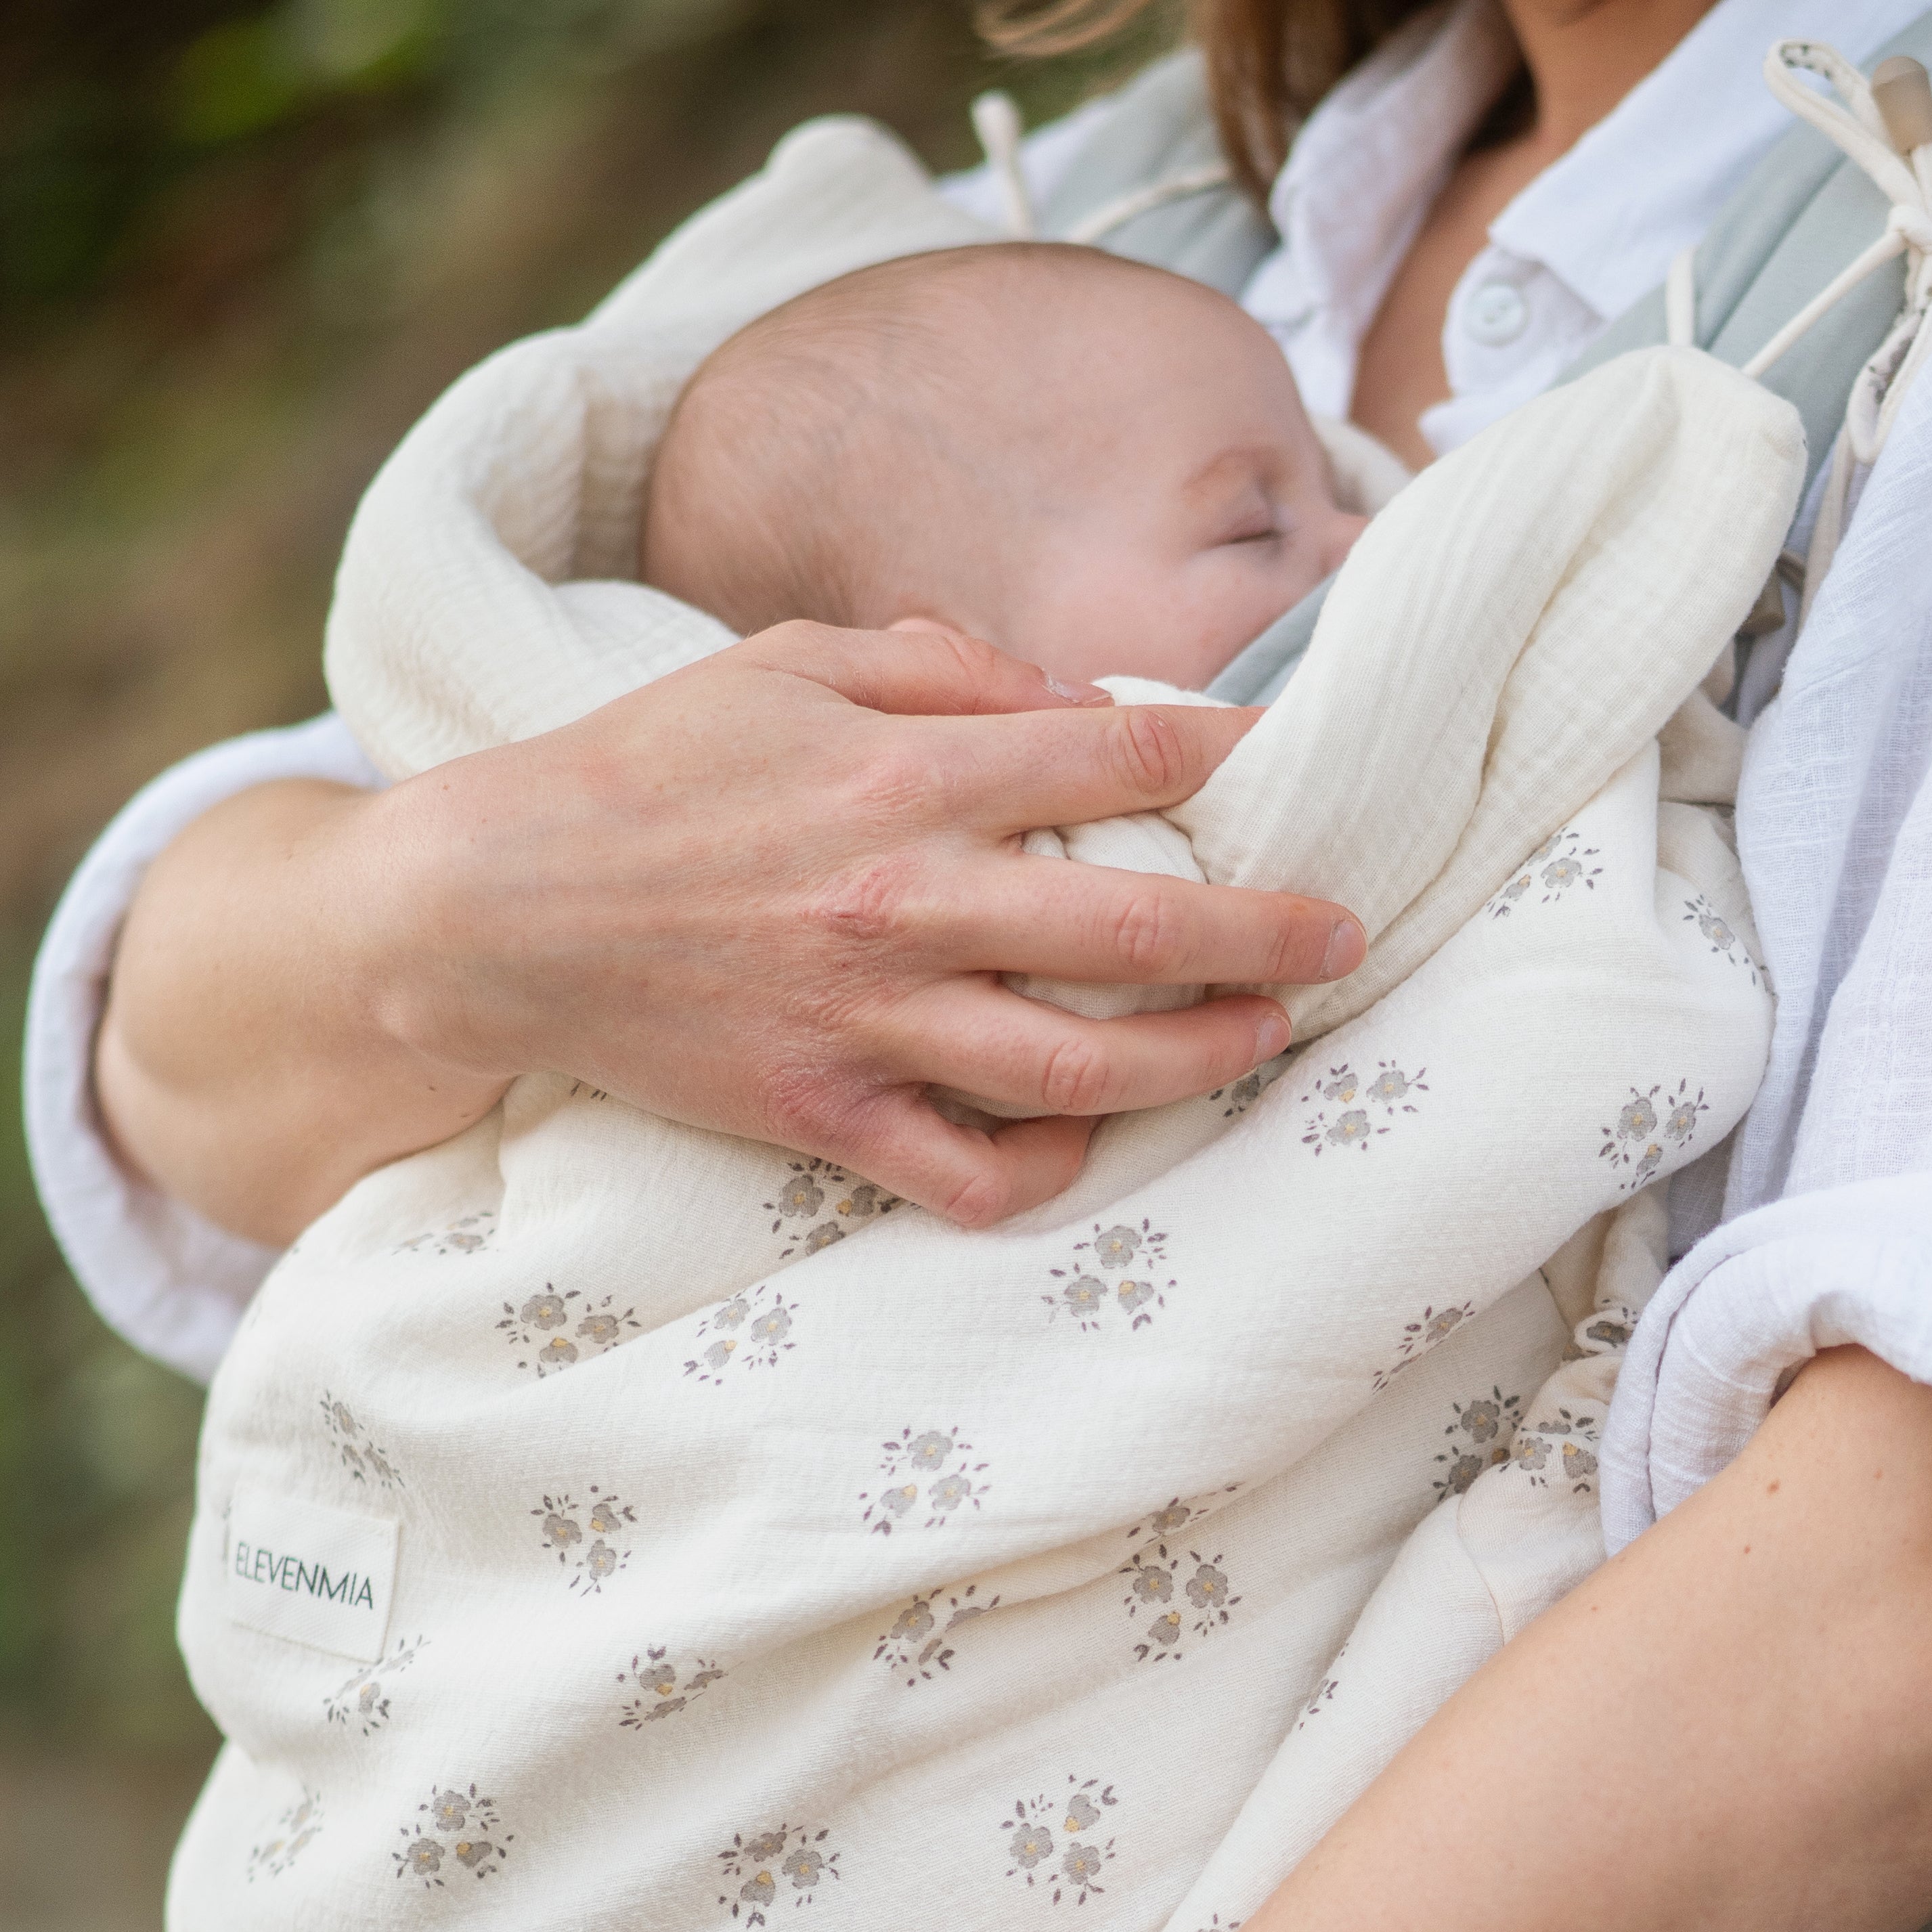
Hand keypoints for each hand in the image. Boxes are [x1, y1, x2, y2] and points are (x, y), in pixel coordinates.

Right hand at [101, 619, 1364, 1244]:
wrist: (495, 909)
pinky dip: (1043, 1167)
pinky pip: (967, 1173)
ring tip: (1261, 1037)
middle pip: (1134, 925)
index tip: (1285, 764)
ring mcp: (864, 1024)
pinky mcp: (822, 1117)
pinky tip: (1087, 1133)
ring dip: (1195, 1058)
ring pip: (1076, 1066)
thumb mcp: (784, 665)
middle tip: (1343, 934)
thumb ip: (938, 671)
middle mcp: (900, 904)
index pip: (1110, 752)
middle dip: (1264, 932)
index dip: (1222, 753)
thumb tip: (1070, 694)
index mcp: (899, 777)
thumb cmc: (646, 769)